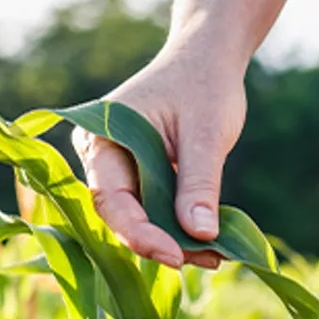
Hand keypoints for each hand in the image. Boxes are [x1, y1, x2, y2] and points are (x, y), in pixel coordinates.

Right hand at [73, 37, 245, 268]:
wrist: (208, 58)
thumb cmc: (204, 85)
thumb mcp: (206, 133)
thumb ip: (199, 183)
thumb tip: (201, 235)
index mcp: (101, 137)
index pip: (110, 198)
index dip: (140, 233)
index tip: (176, 256)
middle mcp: (101, 156)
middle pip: (122, 215)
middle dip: (162, 242)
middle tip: (207, 259)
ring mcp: (120, 169)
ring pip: (140, 218)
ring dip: (175, 240)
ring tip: (217, 256)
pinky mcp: (141, 178)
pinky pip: (155, 210)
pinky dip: (181, 228)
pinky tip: (212, 243)